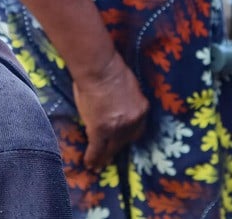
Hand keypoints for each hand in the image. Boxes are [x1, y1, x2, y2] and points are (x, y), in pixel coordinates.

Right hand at [72, 51, 148, 169]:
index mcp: (142, 108)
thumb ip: (124, 100)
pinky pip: (97, 148)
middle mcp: (133, 121)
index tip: (122, 139)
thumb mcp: (127, 85)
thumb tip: (115, 105)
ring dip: (104, 156)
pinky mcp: (101, 130)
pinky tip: (89, 163)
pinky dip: (93, 157)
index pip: (137, 128)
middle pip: (126, 140)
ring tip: (97, 164)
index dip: (128, 135)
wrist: (99, 67)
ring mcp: (118, 128)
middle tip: (109, 155)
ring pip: (111, 147)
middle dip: (117, 148)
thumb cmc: (110, 67)